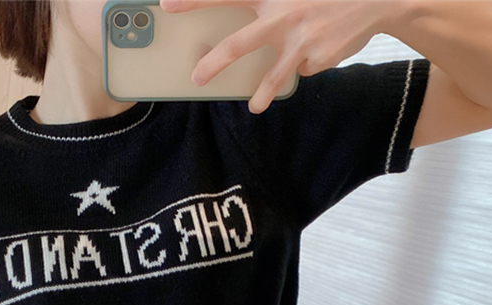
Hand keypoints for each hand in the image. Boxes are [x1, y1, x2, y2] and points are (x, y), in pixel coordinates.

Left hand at [160, 0, 401, 113]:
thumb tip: (252, 23)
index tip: (167, 5)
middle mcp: (284, 15)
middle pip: (239, 44)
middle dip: (214, 63)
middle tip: (197, 78)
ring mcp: (301, 41)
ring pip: (273, 75)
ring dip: (262, 94)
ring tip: (255, 108)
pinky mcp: (319, 59)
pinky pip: (304, 67)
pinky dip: (309, 60)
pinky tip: (323, 43)